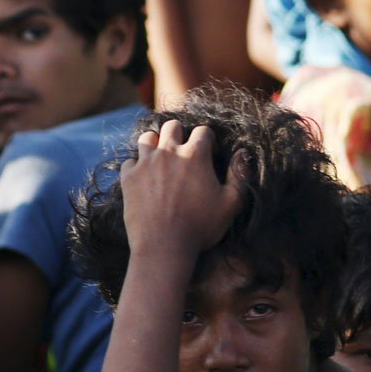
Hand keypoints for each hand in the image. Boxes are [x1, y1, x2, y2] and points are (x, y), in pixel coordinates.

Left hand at [119, 120, 246, 256]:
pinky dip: (137, 165)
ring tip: (162, 158)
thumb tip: (242, 153)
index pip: (203, 131)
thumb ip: (239, 175)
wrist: (163, 245)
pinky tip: (145, 177)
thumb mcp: (231, 204)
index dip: (208, 140)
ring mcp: (146, 163)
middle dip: (180, 134)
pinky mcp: (128, 177)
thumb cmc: (201, 226)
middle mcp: (169, 152)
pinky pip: (130, 160)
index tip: (209, 151)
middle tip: (184, 150)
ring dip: (156, 144)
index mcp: (196, 155)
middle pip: (172, 126)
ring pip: (148, 137)